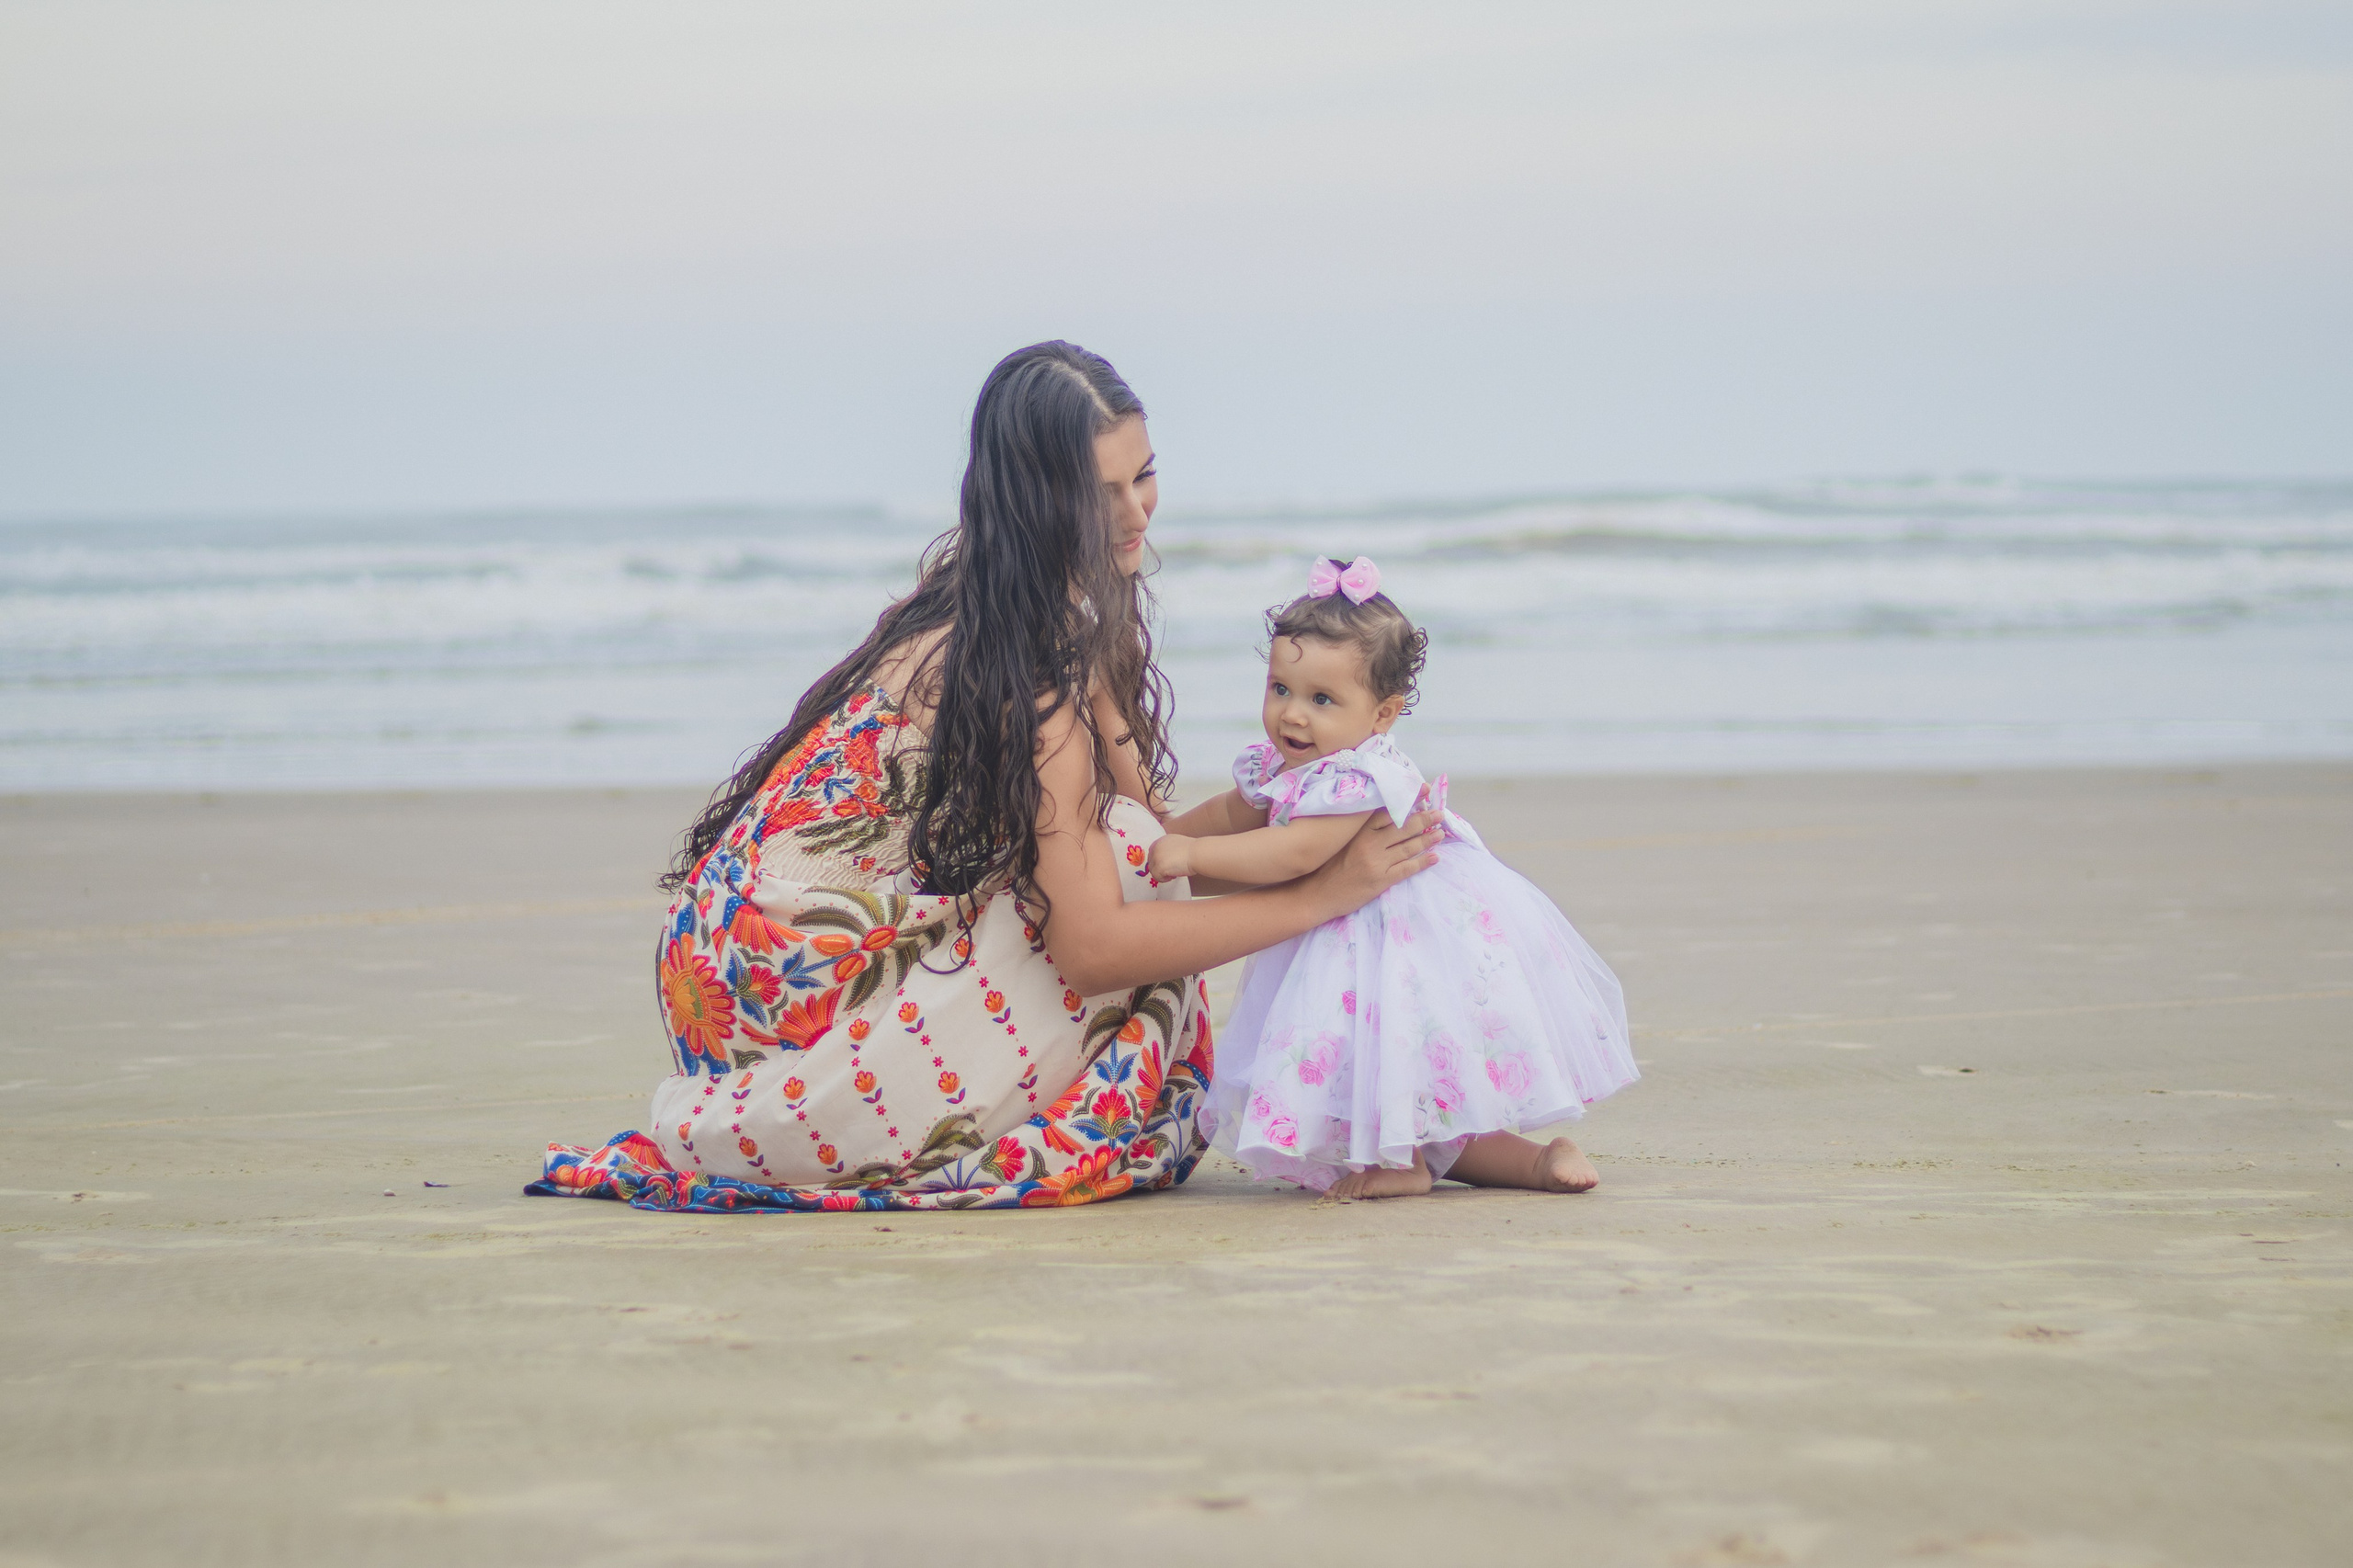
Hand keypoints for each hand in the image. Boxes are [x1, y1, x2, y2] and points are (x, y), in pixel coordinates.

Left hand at [1147, 833, 1194, 880]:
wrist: (1198, 853)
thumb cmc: (1194, 851)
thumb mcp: (1178, 845)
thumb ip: (1170, 850)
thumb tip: (1167, 860)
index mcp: (1162, 840)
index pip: (1153, 852)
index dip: (1159, 860)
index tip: (1167, 866)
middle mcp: (1157, 846)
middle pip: (1152, 861)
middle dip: (1160, 868)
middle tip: (1172, 870)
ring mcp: (1156, 856)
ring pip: (1153, 870)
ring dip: (1162, 874)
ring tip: (1174, 873)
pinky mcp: (1159, 866)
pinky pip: (1156, 877)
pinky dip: (1164, 879)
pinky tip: (1174, 876)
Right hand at [1304, 807, 1440, 918]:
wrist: (1316, 894)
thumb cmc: (1327, 866)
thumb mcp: (1341, 841)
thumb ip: (1359, 828)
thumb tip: (1382, 816)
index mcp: (1360, 832)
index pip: (1388, 811)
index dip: (1408, 800)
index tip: (1423, 791)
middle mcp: (1370, 844)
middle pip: (1403, 827)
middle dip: (1424, 819)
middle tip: (1439, 813)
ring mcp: (1376, 863)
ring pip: (1408, 847)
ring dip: (1427, 839)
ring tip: (1441, 833)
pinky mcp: (1380, 881)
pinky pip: (1406, 869)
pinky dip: (1422, 862)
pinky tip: (1435, 857)